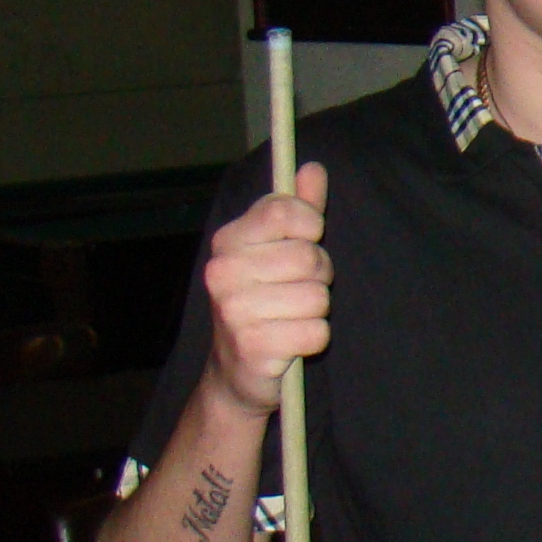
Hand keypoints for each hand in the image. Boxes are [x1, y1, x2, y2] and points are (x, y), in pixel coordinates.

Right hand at [203, 162, 330, 415]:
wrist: (235, 373)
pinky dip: (313, 340)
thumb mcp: (277, 251)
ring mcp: (234, 310)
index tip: (307, 241)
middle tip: (298, 291)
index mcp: (228, 240)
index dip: (311, 227)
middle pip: (309, 257)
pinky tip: (291, 342)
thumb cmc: (264, 302)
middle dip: (318, 276)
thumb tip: (314, 168)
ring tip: (292, 317)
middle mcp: (223, 271)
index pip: (286, 211)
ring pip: (317, 296)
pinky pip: (316, 332)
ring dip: (316, 311)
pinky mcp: (252, 347)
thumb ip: (298, 209)